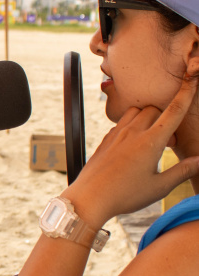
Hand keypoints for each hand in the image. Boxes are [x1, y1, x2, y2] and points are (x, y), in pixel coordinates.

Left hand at [63, 67, 198, 227]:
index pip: (174, 112)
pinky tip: (131, 149)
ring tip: (149, 144)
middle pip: (154, 109)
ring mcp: (116, 134)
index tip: (193, 77)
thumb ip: (182, 171)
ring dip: (147, 119)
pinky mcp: (105, 140)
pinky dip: (132, 127)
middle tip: (168, 143)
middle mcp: (132, 133)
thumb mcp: (159, 188)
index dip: (186, 93)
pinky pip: (121, 123)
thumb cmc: (125, 195)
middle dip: (165, 118)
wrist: (88, 198)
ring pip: (136, 112)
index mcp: (151, 142)